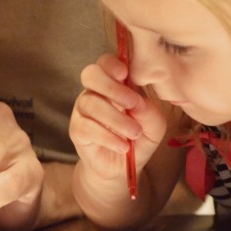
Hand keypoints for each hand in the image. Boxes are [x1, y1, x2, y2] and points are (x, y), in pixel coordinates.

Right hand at [70, 54, 167, 185]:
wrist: (124, 167)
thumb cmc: (138, 138)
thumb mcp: (154, 126)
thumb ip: (151, 112)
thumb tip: (138, 103)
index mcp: (114, 83)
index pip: (106, 62)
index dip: (113, 64)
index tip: (126, 74)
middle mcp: (95, 92)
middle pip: (90, 74)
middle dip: (111, 86)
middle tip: (132, 104)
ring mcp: (83, 110)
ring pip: (90, 103)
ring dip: (115, 118)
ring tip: (134, 133)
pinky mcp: (77, 130)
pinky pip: (86, 127)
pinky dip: (107, 137)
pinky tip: (123, 147)